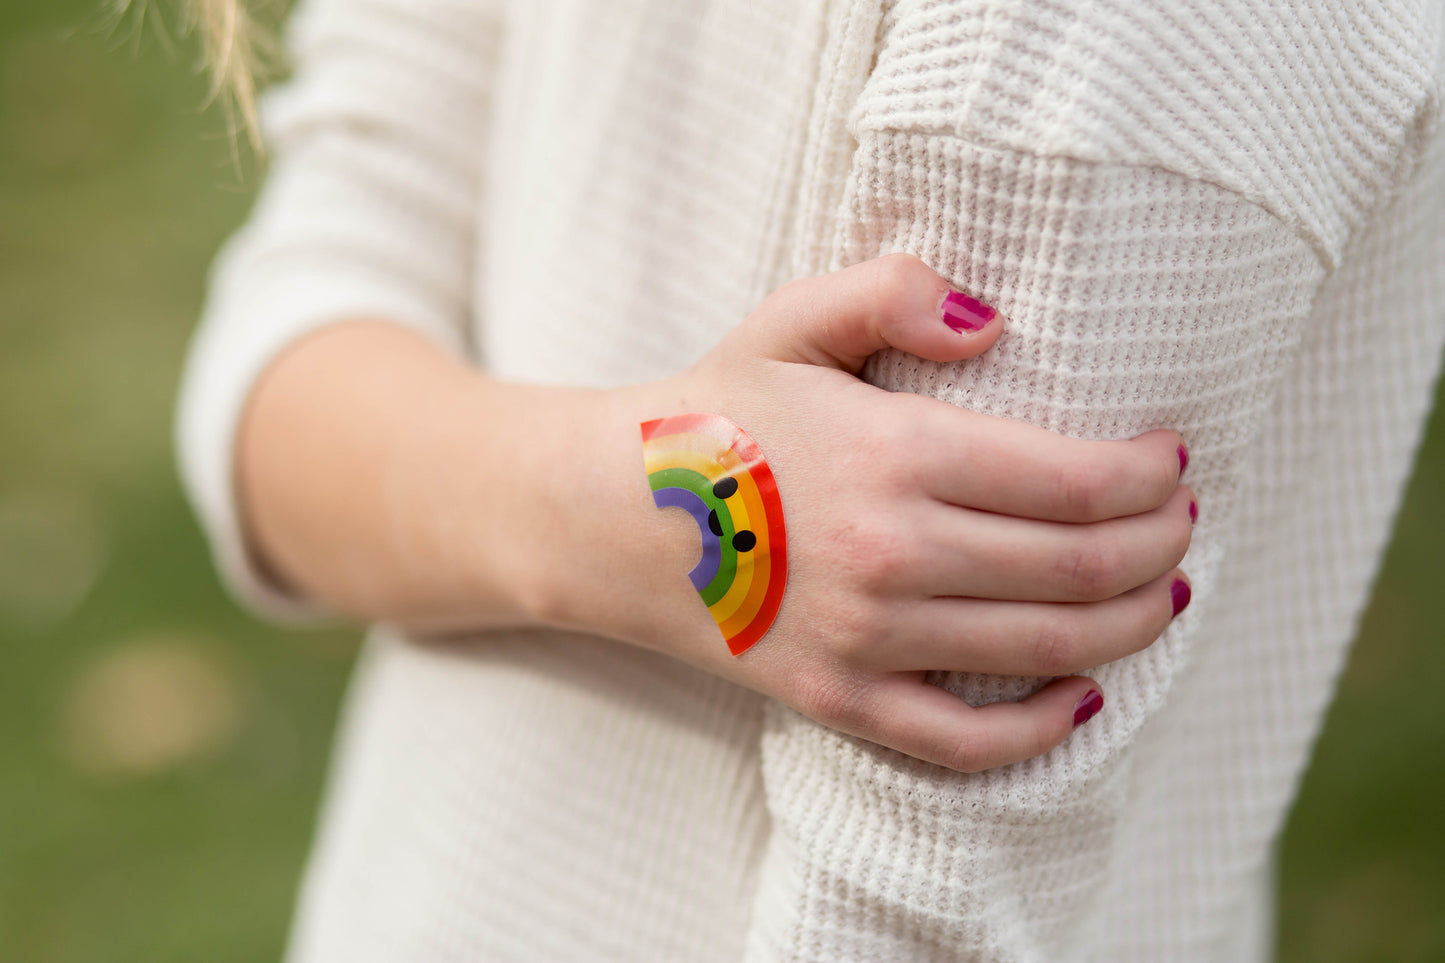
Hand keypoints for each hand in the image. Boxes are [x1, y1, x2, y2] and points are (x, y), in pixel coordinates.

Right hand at [544, 254, 1194, 771]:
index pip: (1081, 481)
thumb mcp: (790, 321)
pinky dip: (1047, 726)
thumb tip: (997, 322)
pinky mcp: (840, 701)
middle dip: (1164, 545)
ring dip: (1136, 623)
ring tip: (1166, 593)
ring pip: (1051, 650)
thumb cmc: (711, 415)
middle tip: (1183, 522)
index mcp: (896, 455)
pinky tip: (1083, 693)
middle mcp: (894, 556)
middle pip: (1086, 568)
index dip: (1153, 475)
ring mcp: (868, 642)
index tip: (1171, 460)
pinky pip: (970, 742)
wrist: (604, 517)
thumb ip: (895, 293)